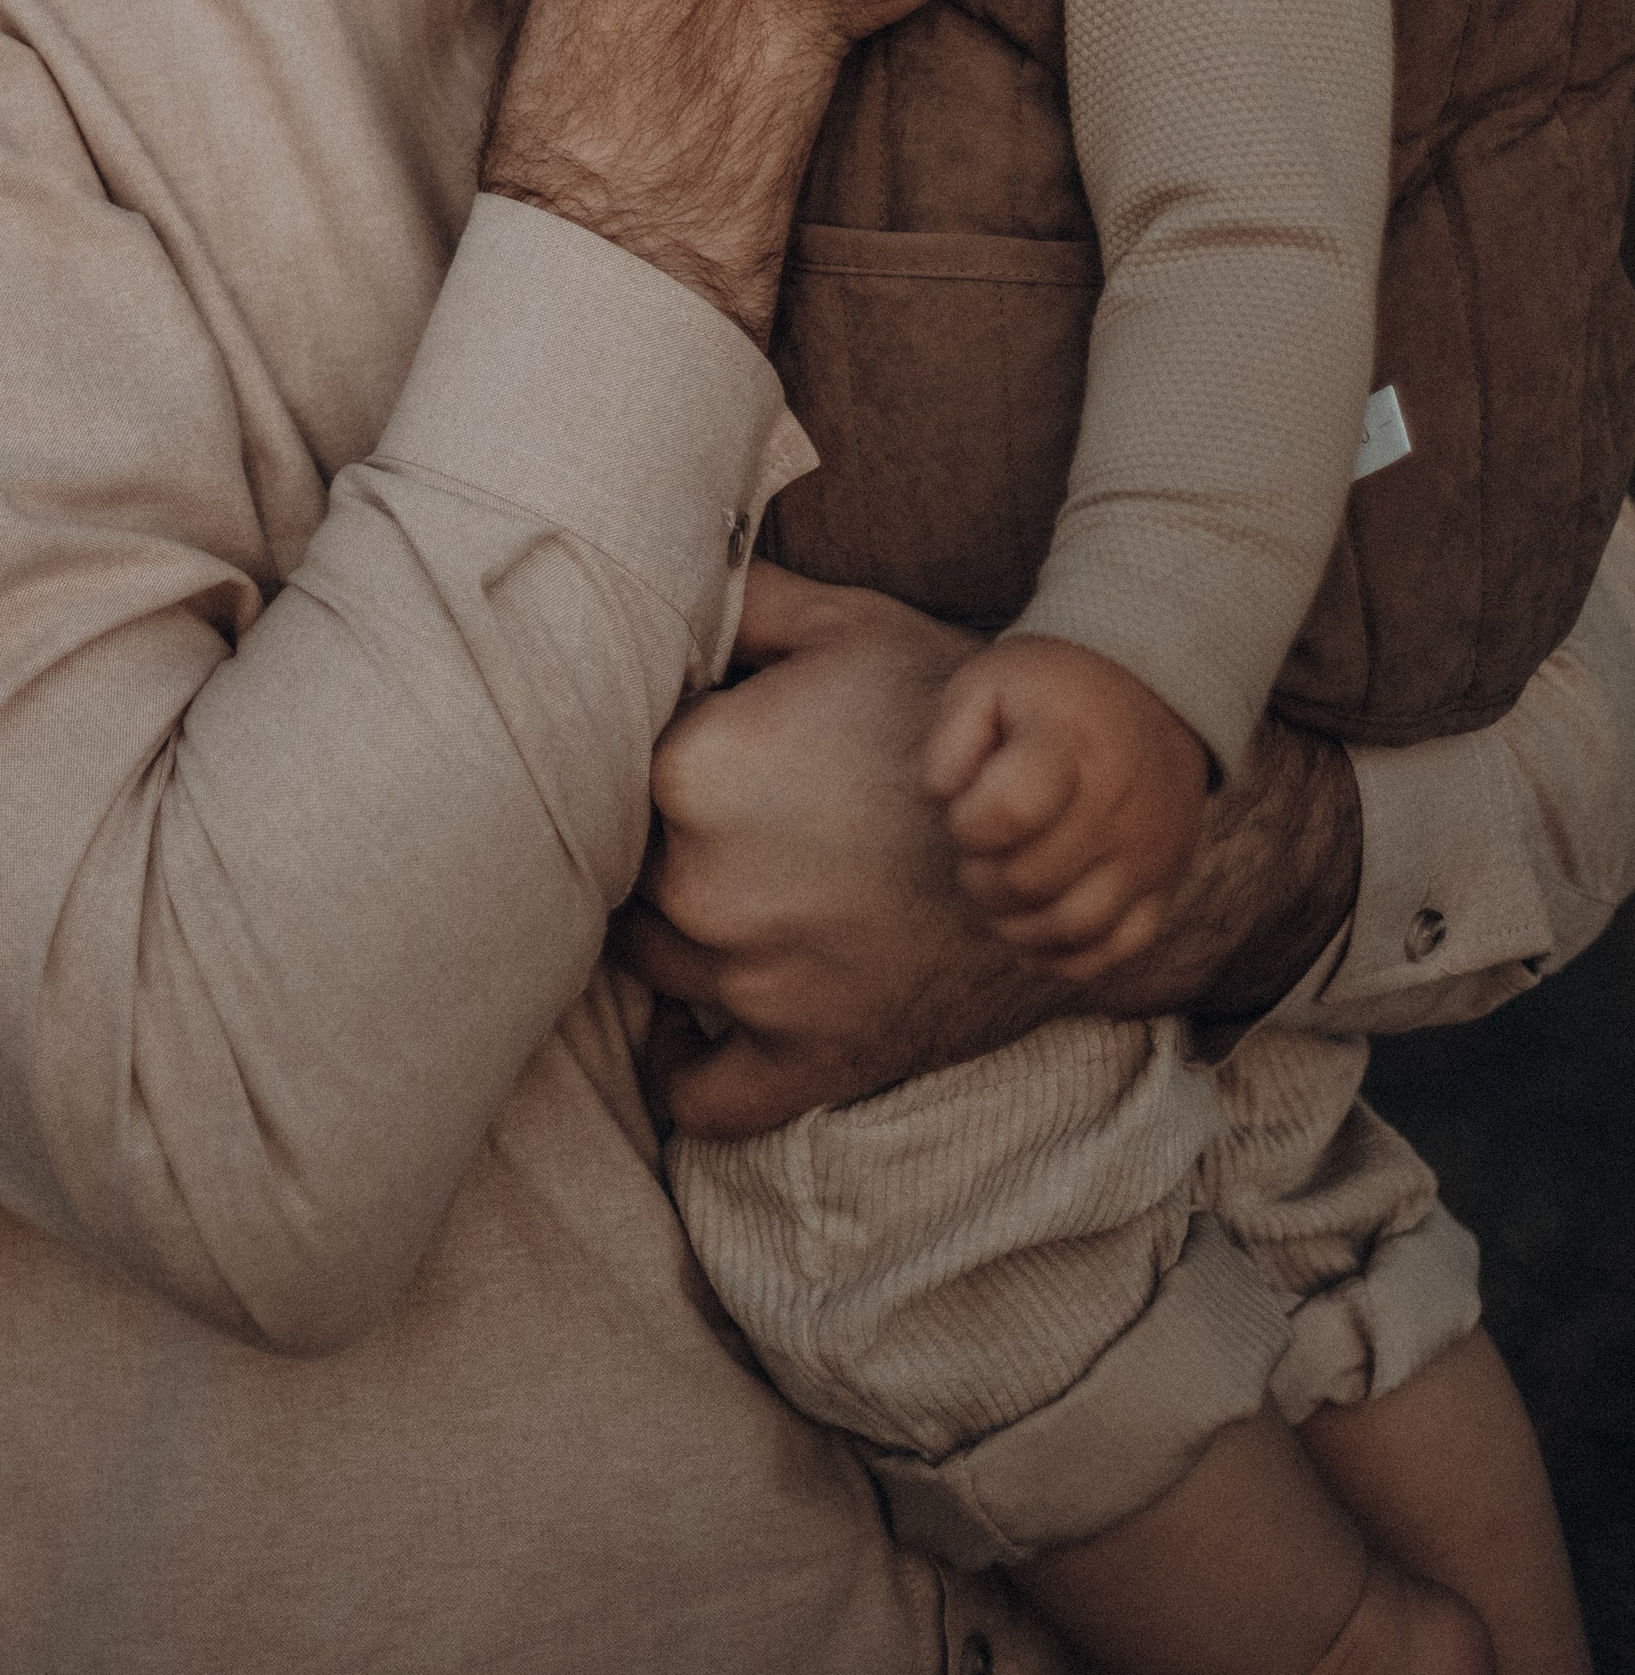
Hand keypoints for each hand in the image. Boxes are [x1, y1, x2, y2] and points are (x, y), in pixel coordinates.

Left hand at [618, 568, 1061, 1136]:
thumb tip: (659, 577)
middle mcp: (703, 886)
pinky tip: (688, 1030)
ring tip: (715, 897)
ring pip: (652, 968)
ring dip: (670, 938)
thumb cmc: (944, 711)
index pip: (605, 772)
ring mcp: (754, 983)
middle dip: (656, 844)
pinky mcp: (807, 1057)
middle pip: (623, 870)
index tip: (687, 749)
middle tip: (717, 821)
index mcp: (691, 772)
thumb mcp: (841, 624)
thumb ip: (735, 600)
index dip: (642, 758)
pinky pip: (703, 1097)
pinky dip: (684, 1071)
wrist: (1069, 828)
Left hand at [924, 635, 1210, 982]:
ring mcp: (1148, 850)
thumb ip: (948, 743)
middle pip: (1030, 881)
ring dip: (1016, 924)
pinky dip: (1067, 957)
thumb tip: (944, 803)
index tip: (965, 807)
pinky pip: (1119, 948)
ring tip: (999, 888)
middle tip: (978, 847)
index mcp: (1069, 744)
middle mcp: (1118, 804)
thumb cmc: (1050, 692)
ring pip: (1072, 927)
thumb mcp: (985, 684)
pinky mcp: (1166, 882)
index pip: (1009, 812)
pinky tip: (1033, 932)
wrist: (1152, 688)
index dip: (966, 823)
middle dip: (980, 875)